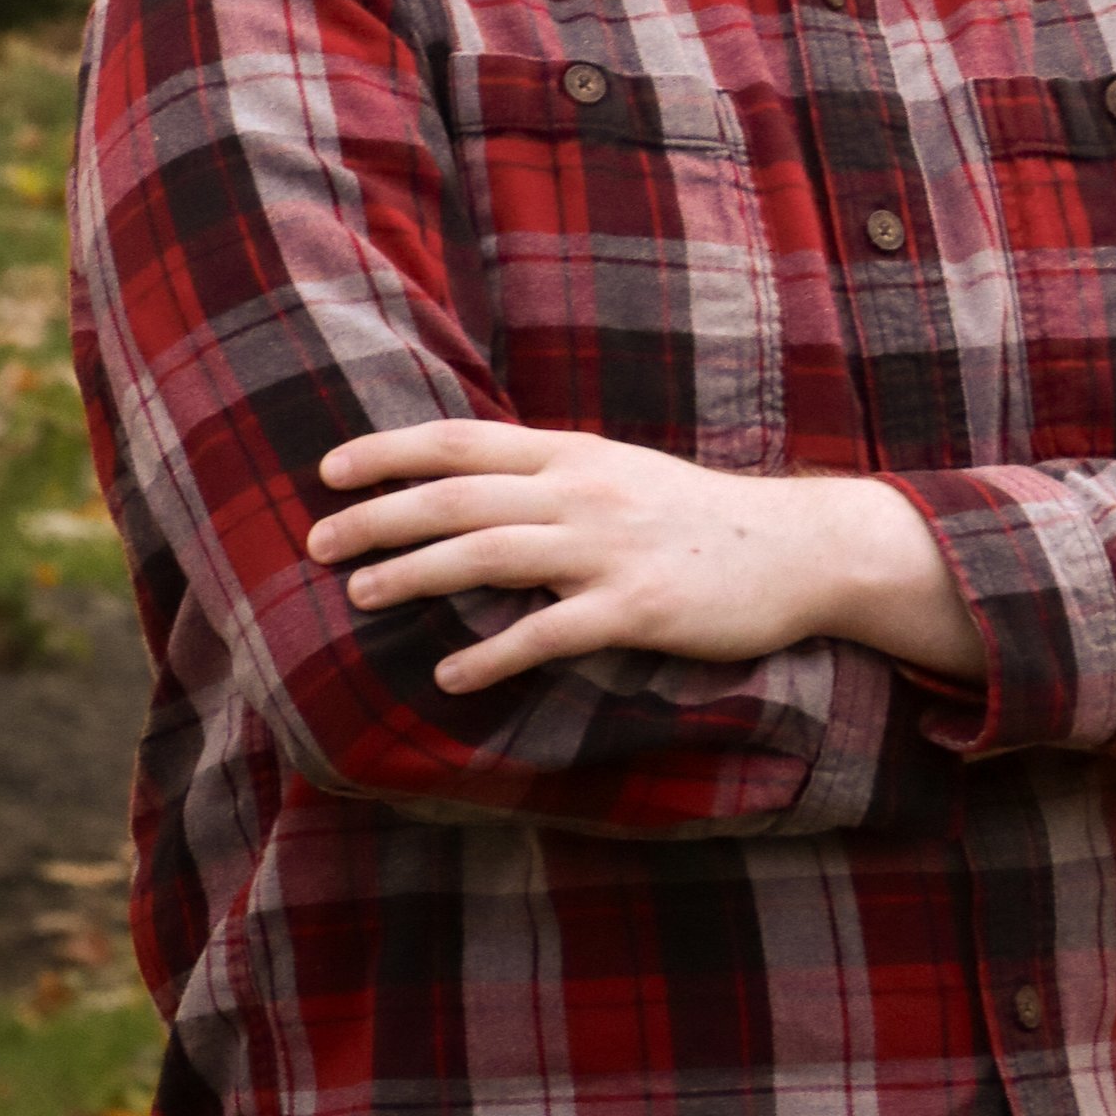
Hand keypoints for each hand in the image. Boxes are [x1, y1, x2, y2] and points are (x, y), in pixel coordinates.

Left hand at [307, 422, 983, 698]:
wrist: (800, 548)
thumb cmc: (698, 518)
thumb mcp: (620, 476)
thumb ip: (550, 479)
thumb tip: (470, 492)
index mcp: (574, 455)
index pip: (462, 440)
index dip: (390, 452)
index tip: (329, 470)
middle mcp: (583, 491)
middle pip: (459, 494)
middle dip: (379, 515)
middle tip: (315, 539)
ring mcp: (610, 548)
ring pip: (490, 552)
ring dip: (416, 574)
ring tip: (358, 594)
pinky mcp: (639, 607)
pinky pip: (551, 631)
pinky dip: (494, 653)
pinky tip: (451, 675)